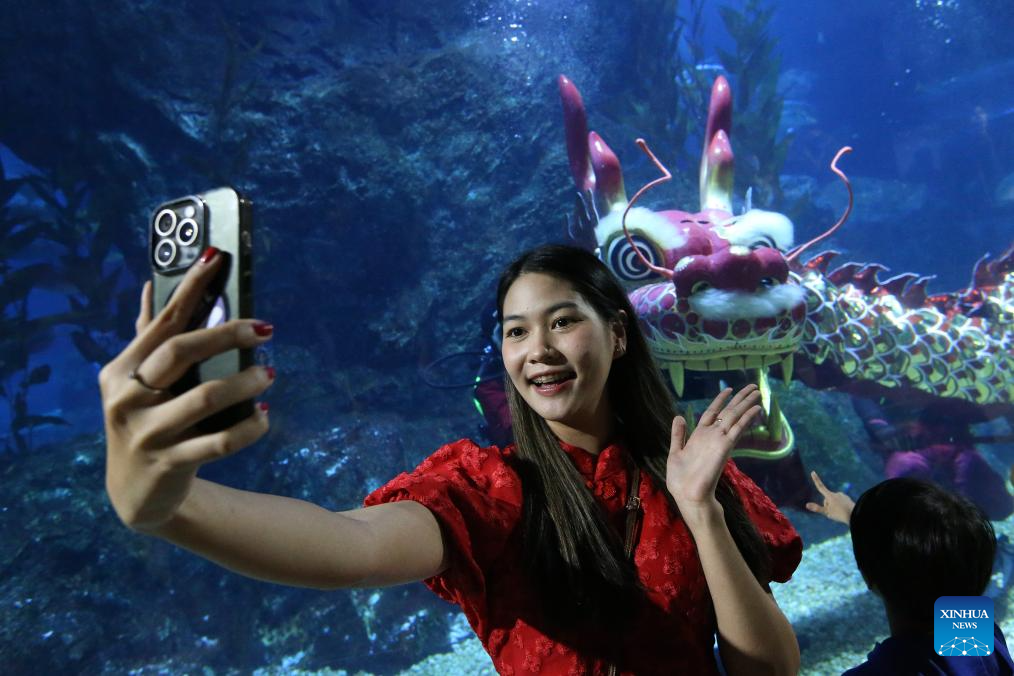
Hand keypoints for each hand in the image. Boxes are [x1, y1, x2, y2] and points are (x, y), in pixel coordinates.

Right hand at [99, 250, 273, 530]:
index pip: (162, 321)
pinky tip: (265, 415)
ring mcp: (147, 433)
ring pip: (205, 397)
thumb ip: (147, 338)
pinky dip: (249, 426)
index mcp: (120, 370)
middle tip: (265, 328)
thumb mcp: (136, 383)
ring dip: (245, 382)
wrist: (136, 494)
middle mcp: (127, 398)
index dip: (191, 288)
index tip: (218, 258)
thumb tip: (152, 286)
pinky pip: (220, 442)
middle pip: (181, 352)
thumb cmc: (144, 423)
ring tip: (270, 374)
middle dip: (227, 334)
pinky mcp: (171, 463)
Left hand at [665, 386, 760, 519]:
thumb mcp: (675, 452)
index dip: (720, 400)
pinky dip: (746, 418)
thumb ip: (678, 434)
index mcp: (700, 435)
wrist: (688, 495)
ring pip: (735, 417)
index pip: (712, 412)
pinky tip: (755, 409)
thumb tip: (679, 416)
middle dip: (740, 398)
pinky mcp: (725, 448)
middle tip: (753, 387)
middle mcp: (712, 436)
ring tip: (758, 392)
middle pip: (728, 412)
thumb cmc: (681, 479)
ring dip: (746, 404)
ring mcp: (719, 441)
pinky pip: (738, 429)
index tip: (729, 389)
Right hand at [805, 471, 853, 524]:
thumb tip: (807, 505)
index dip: (816, 480)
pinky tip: (844, 511)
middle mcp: (836, 493)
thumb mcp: (827, 512)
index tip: (813, 472)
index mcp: (830, 496)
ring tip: (840, 513)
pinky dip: (840, 506)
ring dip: (835, 506)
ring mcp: (842, 495)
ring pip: (834, 501)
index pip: (820, 487)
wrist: (856, 515)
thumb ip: (817, 508)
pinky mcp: (847, 498)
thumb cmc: (840, 514)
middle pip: (827, 499)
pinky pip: (840, 502)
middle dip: (828, 505)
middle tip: (834, 513)